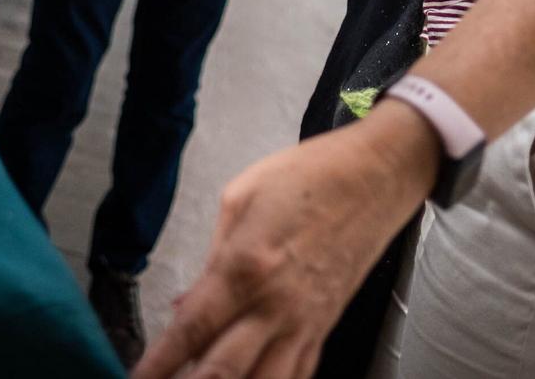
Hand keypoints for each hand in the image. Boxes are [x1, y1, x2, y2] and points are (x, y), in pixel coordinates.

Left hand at [135, 105, 438, 378]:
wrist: (375, 176)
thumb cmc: (309, 176)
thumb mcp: (240, 196)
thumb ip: (210, 256)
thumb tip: (185, 306)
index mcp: (246, 265)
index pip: (191, 330)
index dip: (159, 363)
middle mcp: (276, 304)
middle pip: (224, 372)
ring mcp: (304, 322)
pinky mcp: (325, 327)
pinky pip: (298, 376)